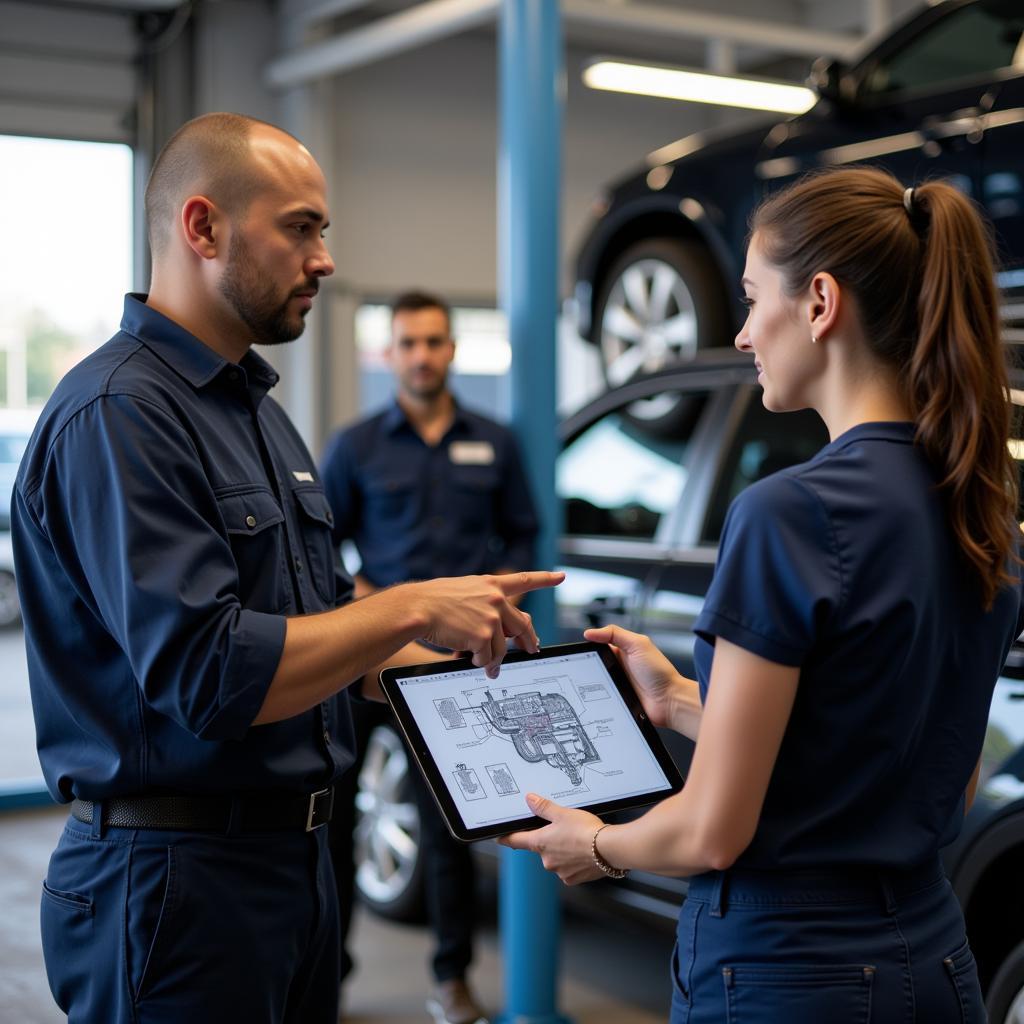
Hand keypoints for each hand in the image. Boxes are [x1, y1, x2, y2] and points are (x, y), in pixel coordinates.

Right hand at [412, 571, 563, 677]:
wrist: (418, 608)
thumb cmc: (434, 600)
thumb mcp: (464, 591)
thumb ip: (485, 603)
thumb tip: (499, 628)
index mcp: (490, 584)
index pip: (523, 580)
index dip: (544, 578)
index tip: (560, 576)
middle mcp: (496, 599)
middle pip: (522, 624)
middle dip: (528, 640)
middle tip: (533, 649)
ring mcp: (491, 617)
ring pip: (503, 647)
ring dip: (494, 659)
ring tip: (485, 665)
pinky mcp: (483, 635)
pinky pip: (488, 657)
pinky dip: (480, 662)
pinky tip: (470, 659)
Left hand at [498, 793, 605, 884]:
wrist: (609, 849)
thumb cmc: (586, 831)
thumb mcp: (562, 813)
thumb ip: (544, 807)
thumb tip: (530, 800)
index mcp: (540, 843)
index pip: (516, 841)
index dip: (506, 839)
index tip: (500, 838)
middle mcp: (547, 860)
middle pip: (541, 849)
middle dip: (549, 841)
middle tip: (564, 830)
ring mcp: (560, 871)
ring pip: (556, 859)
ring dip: (563, 852)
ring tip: (578, 841)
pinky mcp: (573, 879)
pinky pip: (569, 869)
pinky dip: (574, 862)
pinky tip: (584, 853)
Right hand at [584, 625, 679, 728]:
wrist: (669, 701)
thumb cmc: (659, 672)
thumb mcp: (638, 644)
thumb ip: (615, 633)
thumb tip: (590, 632)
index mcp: (622, 651)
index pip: (598, 646)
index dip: (587, 648)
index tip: (576, 651)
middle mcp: (618, 667)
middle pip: (593, 665)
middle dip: (584, 668)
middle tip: (579, 670)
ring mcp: (616, 685)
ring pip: (593, 683)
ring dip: (588, 684)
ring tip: (584, 685)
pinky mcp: (616, 700)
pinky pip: (600, 699)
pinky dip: (595, 699)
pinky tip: (592, 699)